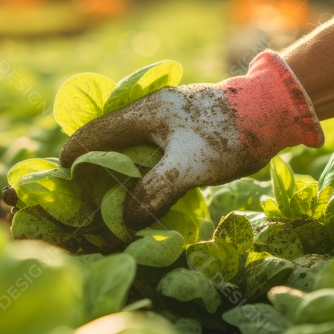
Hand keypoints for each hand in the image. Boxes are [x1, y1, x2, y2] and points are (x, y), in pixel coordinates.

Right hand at [59, 50, 323, 226]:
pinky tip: (142, 192)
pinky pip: (151, 152)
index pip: (95, 133)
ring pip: (130, 147)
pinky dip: (141, 171)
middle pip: (108, 139)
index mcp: (144, 111)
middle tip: (79, 194)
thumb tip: (126, 221)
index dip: (74, 155)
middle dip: (92, 165)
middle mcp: (151, 112)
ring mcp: (169, 121)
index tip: (58, 177)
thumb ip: (153, 192)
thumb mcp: (188, 167)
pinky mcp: (185, 132)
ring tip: (106, 198)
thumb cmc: (229, 135)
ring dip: (117, 170)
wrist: (274, 115)